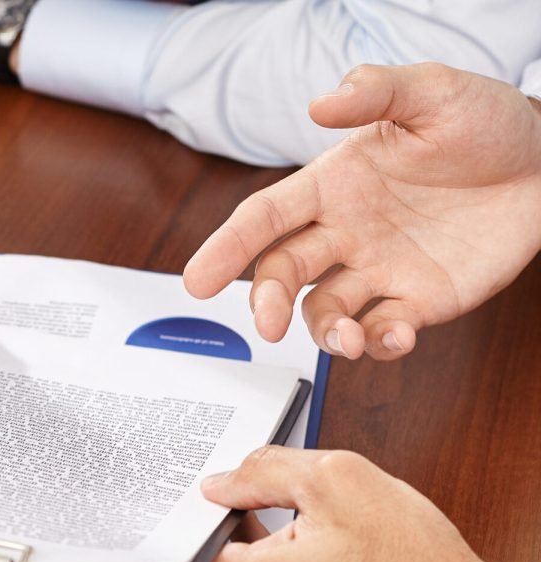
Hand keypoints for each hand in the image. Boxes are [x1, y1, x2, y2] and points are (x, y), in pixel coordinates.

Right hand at [184, 63, 540, 359]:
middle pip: (283, 274)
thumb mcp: (434, 92)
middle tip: (267, 326)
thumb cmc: (487, 123)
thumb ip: (376, 93)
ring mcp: (378, 271)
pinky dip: (382, 346)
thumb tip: (320, 106)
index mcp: (334, 185)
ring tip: (348, 339)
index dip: (227, 248)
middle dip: (267, 303)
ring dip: (325, 334)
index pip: (265, 219)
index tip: (198, 281)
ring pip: (325, 313)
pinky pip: (383, 333)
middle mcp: (345, 233)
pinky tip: (397, 335)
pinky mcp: (416, 302)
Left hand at [185, 447, 536, 561]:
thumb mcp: (342, 484)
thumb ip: (264, 469)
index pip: (167, 547)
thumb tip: (221, 481)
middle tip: (244, 494)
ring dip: (238, 551)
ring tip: (284, 527)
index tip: (187, 488)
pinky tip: (293, 555)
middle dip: (214, 525)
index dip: (177, 508)